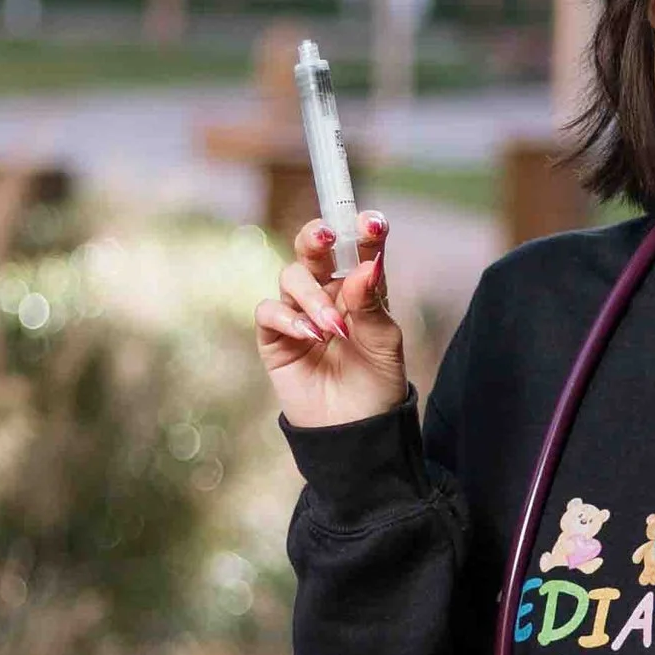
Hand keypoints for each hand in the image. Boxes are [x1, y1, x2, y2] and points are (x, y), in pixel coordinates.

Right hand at [255, 213, 407, 429]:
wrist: (354, 432)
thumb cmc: (376, 386)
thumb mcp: (385, 345)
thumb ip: (372, 306)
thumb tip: (364, 266)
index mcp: (360, 290)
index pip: (359, 250)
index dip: (363, 231)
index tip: (372, 222)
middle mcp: (328, 294)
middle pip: (314, 250)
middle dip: (317, 237)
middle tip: (327, 237)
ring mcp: (299, 313)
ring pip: (292, 277)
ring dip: (312, 296)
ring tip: (333, 329)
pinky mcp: (275, 337)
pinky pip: (269, 311)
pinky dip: (288, 318)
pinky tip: (310, 337)